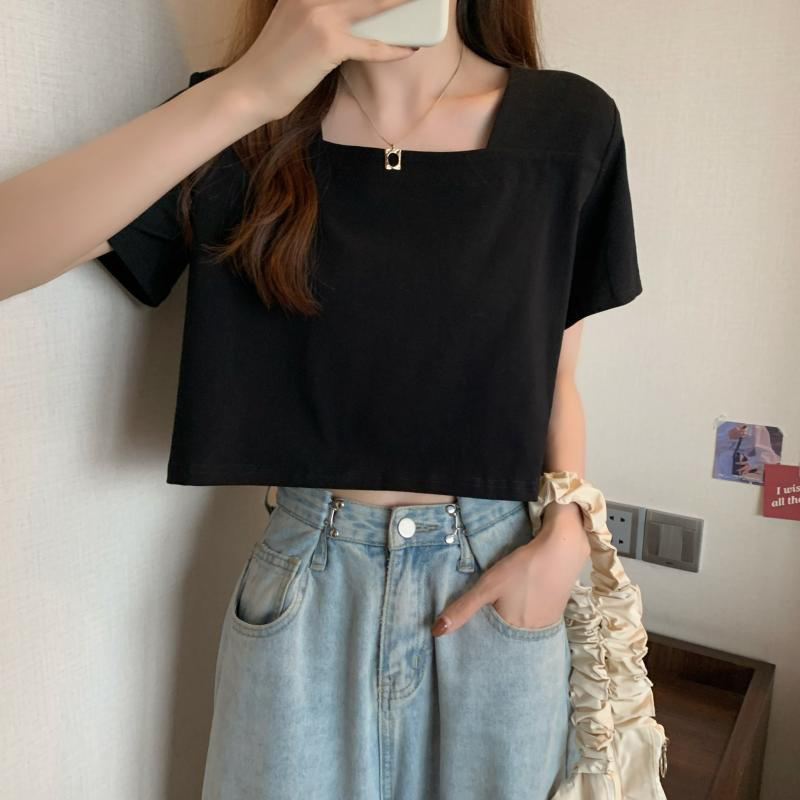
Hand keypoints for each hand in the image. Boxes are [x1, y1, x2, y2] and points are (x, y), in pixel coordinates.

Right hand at [223, 0, 418, 122]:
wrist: (251, 89)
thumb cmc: (275, 64)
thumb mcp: (293, 23)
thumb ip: (319, 11)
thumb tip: (356, 14)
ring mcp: (320, 15)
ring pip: (374, 6)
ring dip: (401, 7)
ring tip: (422, 6)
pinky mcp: (328, 42)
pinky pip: (370, 44)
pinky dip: (392, 48)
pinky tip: (407, 48)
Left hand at [432, 502, 590, 635]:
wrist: (563, 548)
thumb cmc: (524, 568)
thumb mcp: (488, 586)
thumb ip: (463, 608)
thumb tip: (436, 632)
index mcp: (516, 632)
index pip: (493, 646)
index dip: (480, 641)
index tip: (468, 638)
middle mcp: (534, 634)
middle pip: (508, 638)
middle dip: (494, 633)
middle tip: (482, 620)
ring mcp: (548, 623)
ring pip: (521, 629)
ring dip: (510, 622)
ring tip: (498, 611)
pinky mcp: (556, 610)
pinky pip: (534, 619)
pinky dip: (523, 613)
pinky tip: (519, 601)